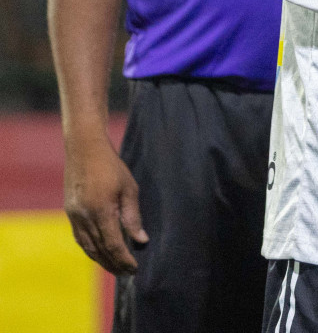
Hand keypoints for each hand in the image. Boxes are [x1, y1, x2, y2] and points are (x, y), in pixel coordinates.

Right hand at [63, 137, 146, 274]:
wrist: (84, 150)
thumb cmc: (112, 167)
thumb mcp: (129, 189)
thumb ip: (133, 217)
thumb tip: (141, 241)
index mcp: (101, 211)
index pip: (113, 244)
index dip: (124, 259)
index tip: (134, 269)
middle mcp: (84, 217)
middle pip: (99, 249)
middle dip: (113, 264)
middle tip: (127, 273)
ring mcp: (74, 216)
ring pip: (87, 246)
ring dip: (101, 260)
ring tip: (115, 268)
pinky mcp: (70, 212)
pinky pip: (80, 237)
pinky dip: (90, 248)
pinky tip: (100, 253)